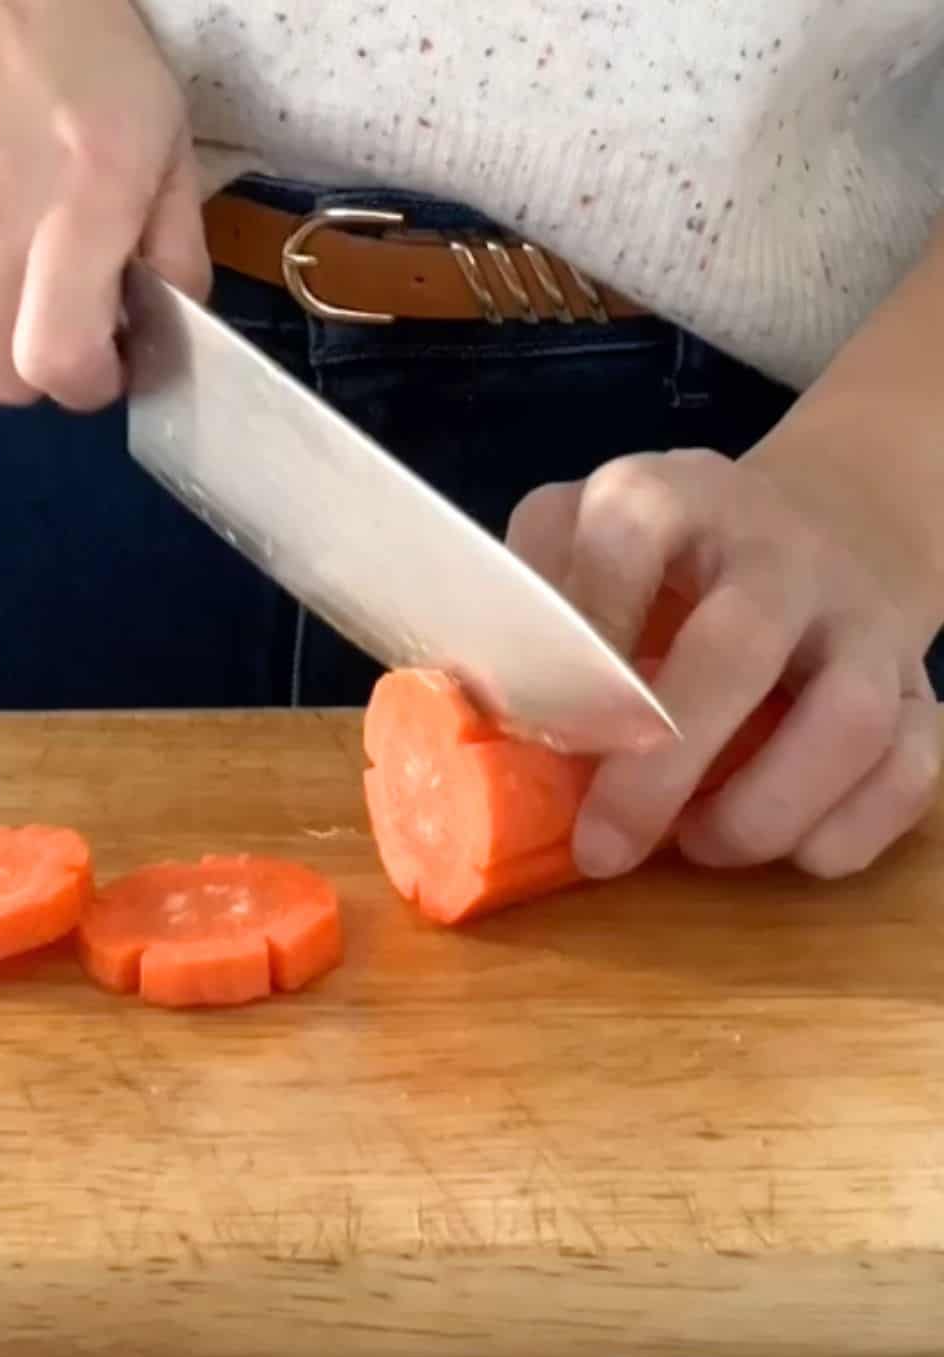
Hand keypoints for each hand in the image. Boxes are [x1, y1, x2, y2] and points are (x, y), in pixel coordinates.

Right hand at [0, 0, 210, 409]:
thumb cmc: (93, 72)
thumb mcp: (169, 151)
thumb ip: (177, 258)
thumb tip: (159, 344)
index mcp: (83, 196)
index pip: (56, 358)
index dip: (86, 385)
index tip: (104, 364)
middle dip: (39, 370)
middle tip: (61, 325)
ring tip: (16, 267)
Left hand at [508, 447, 942, 879]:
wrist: (820, 527)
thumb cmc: (665, 565)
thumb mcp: (582, 543)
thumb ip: (526, 604)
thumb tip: (463, 705)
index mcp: (672, 497)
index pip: (627, 538)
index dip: (583, 642)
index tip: (544, 732)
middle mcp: (776, 548)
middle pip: (736, 648)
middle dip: (663, 764)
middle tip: (604, 846)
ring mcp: (858, 616)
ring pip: (851, 716)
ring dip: (767, 807)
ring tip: (700, 846)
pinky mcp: (918, 681)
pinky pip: (915, 763)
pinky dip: (853, 828)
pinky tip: (792, 854)